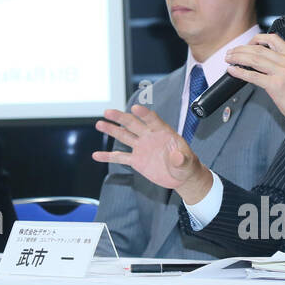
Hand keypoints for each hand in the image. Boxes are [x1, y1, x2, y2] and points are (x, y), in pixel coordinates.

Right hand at [92, 105, 211, 203]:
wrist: (181, 175)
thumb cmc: (187, 164)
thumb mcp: (187, 162)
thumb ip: (182, 159)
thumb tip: (177, 156)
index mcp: (163, 132)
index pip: (152, 120)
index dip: (144, 114)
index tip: (135, 108)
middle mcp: (149, 136)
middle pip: (133, 124)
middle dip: (120, 117)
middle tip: (108, 112)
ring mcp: (141, 147)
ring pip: (124, 136)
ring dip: (111, 130)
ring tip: (99, 124)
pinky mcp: (136, 160)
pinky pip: (120, 157)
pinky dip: (108, 156)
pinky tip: (96, 155)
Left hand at [225, 32, 284, 130]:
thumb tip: (267, 62)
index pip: (273, 39)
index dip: (256, 39)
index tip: (247, 44)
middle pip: (259, 49)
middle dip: (241, 49)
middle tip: (231, 52)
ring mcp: (283, 73)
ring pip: (254, 59)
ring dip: (238, 57)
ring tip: (228, 58)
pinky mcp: (276, 86)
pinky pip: (253, 76)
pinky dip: (240, 72)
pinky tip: (232, 71)